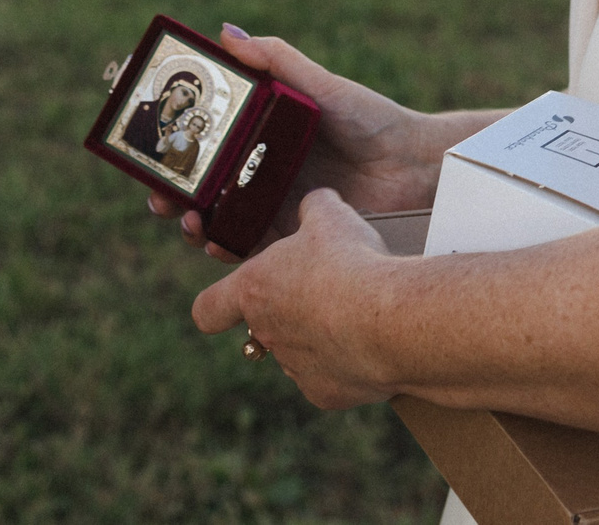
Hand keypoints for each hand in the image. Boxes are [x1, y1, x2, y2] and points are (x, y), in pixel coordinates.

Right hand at [146, 25, 461, 258]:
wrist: (412, 164)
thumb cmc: (369, 117)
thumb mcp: (319, 82)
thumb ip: (275, 59)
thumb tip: (225, 31)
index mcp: (256, 132)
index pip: (202, 139)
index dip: (170, 145)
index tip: (146, 145)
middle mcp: (255, 168)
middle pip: (198, 184)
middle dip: (170, 192)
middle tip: (159, 195)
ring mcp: (270, 202)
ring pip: (215, 219)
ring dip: (191, 224)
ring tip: (188, 222)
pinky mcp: (289, 235)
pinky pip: (248, 247)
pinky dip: (225, 250)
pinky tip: (217, 244)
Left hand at [192, 188, 398, 408]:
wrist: (390, 321)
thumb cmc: (352, 263)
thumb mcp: (330, 216)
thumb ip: (313, 208)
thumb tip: (314, 204)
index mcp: (253, 290)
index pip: (208, 309)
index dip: (216, 305)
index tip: (228, 302)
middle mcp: (266, 333)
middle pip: (264, 327)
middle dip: (289, 311)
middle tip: (323, 292)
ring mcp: (293, 368)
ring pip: (297, 353)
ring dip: (317, 337)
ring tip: (355, 315)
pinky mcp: (325, 394)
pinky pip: (330, 378)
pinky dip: (345, 365)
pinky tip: (368, 344)